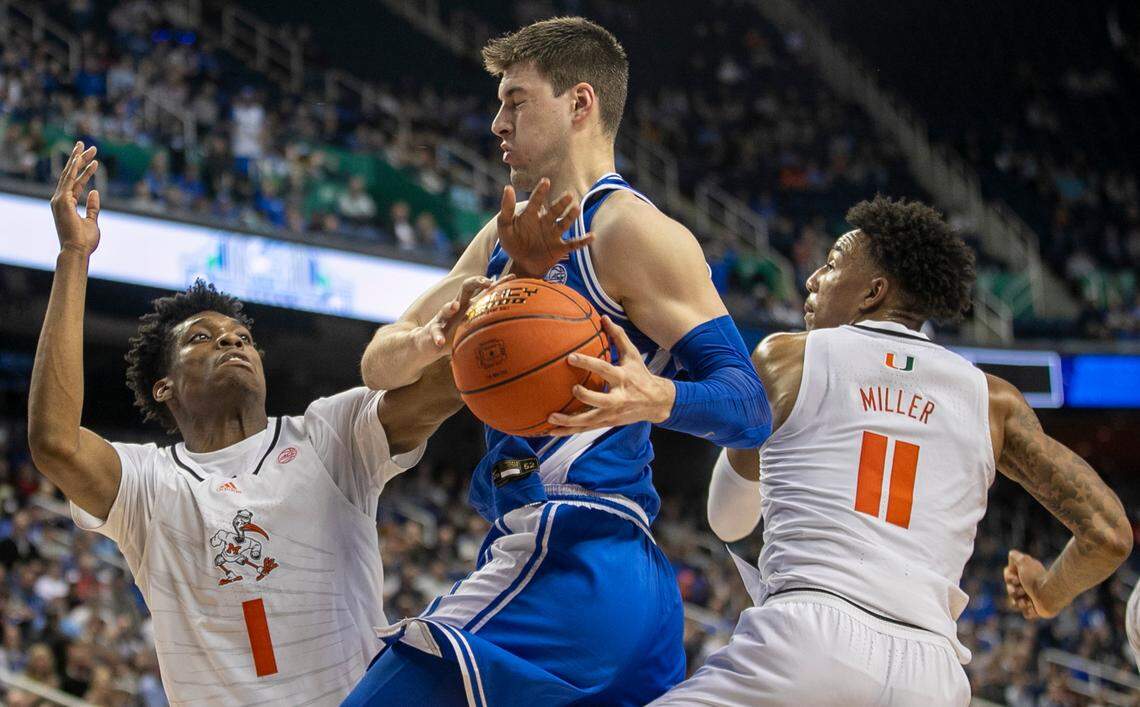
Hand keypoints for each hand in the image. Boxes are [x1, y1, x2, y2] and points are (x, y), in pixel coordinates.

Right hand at [50, 141, 100, 254]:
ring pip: (68, 174)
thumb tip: (94, 191)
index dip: (85, 171)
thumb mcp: (92, 221)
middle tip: (86, 145)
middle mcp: (60, 200)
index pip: (77, 183)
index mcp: (66, 204)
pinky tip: (79, 158)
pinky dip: (74, 169)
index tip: (95, 161)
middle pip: (70, 174)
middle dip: (79, 159)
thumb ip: (92, 206)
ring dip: (77, 159)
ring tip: (86, 146)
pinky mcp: (62, 201)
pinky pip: (68, 181)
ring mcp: (59, 200)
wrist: (77, 251)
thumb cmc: (84, 240)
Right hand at [413, 275, 512, 359]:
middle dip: (476, 282)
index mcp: (470, 305)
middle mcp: (457, 307)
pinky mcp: (432, 330)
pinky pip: (434, 331)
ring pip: (445, 308)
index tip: (513, 277)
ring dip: (449, 307)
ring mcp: (443, 318)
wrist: (428, 342)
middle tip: (488, 283)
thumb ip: (494, 325)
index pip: (484, 290)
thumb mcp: (477, 327)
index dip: (498, 283)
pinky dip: (437, 336)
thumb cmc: (456, 333)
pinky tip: (440, 342)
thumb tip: (520, 329)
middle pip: (466, 288)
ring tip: (454, 307)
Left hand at [497, 178, 591, 276]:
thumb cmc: (513, 243)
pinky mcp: (560, 248)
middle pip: (554, 211)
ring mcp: (553, 235)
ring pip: (564, 224)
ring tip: (576, 208)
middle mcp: (545, 222)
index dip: (540, 192)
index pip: (536, 201)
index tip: (546, 181)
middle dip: (561, 204)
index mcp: (531, 215)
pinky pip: (573, 244)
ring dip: (570, 217)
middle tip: (568, 195)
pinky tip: (592, 236)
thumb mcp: (504, 227)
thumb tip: (508, 187)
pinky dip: (582, 241)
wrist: (522, 264)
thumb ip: (506, 209)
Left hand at [547, 316, 675, 435]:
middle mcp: (618, 398)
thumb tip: (603, 316)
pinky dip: (568, 431)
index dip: (588, 363)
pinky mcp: (606, 423)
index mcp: (622, 378)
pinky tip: (550, 431)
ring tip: (550, 419)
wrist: (657, 403)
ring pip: (589, 421)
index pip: (604, 369)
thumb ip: (618, 336)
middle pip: (600, 400)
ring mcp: (611, 414)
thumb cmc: (640, 374)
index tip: (570, 357)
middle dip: (585, 396)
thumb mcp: (633, 355)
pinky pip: (584, 429)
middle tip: (571, 389)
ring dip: (569, 422)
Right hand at [1004, 549, 1057, 619]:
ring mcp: (1033, 599)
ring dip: (1019, 602)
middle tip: (1022, 590)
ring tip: (1027, 601)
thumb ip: (1015, 556)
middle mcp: (1029, 587)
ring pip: (1015, 603)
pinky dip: (1028, 610)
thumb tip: (1012, 556)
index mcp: (1026, 576)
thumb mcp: (1023, 561)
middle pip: (1010, 591)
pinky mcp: (1037, 611)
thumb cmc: (1036, 578)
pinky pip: (1026, 614)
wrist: (1049, 593)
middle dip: (1013, 591)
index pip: (1008, 578)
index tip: (1016, 578)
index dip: (1009, 579)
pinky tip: (1033, 607)